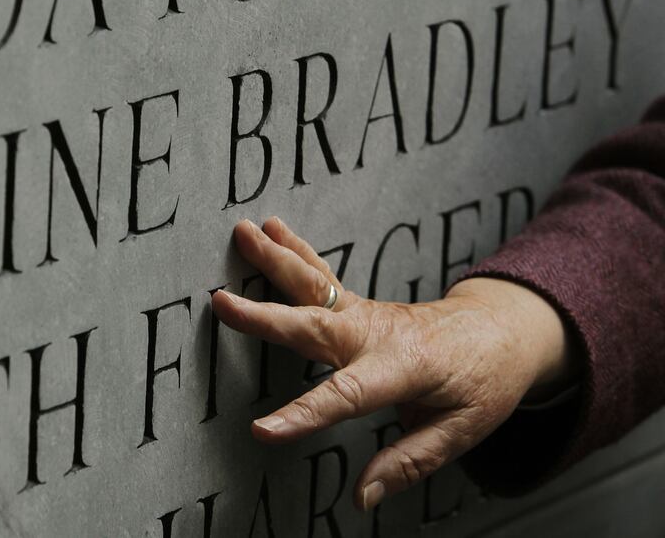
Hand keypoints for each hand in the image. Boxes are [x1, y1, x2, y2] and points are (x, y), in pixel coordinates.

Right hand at [211, 218, 574, 510]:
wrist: (502, 330)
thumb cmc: (486, 380)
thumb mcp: (461, 430)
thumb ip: (408, 461)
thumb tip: (364, 495)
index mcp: (402, 368)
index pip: (345, 395)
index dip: (302, 414)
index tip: (262, 429)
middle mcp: (375, 334)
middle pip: (313, 326)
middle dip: (265, 317)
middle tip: (223, 302)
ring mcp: (364, 314)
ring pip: (314, 286)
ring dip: (275, 259)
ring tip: (243, 234)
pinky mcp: (359, 306)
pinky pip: (321, 277)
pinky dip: (294, 251)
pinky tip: (270, 230)